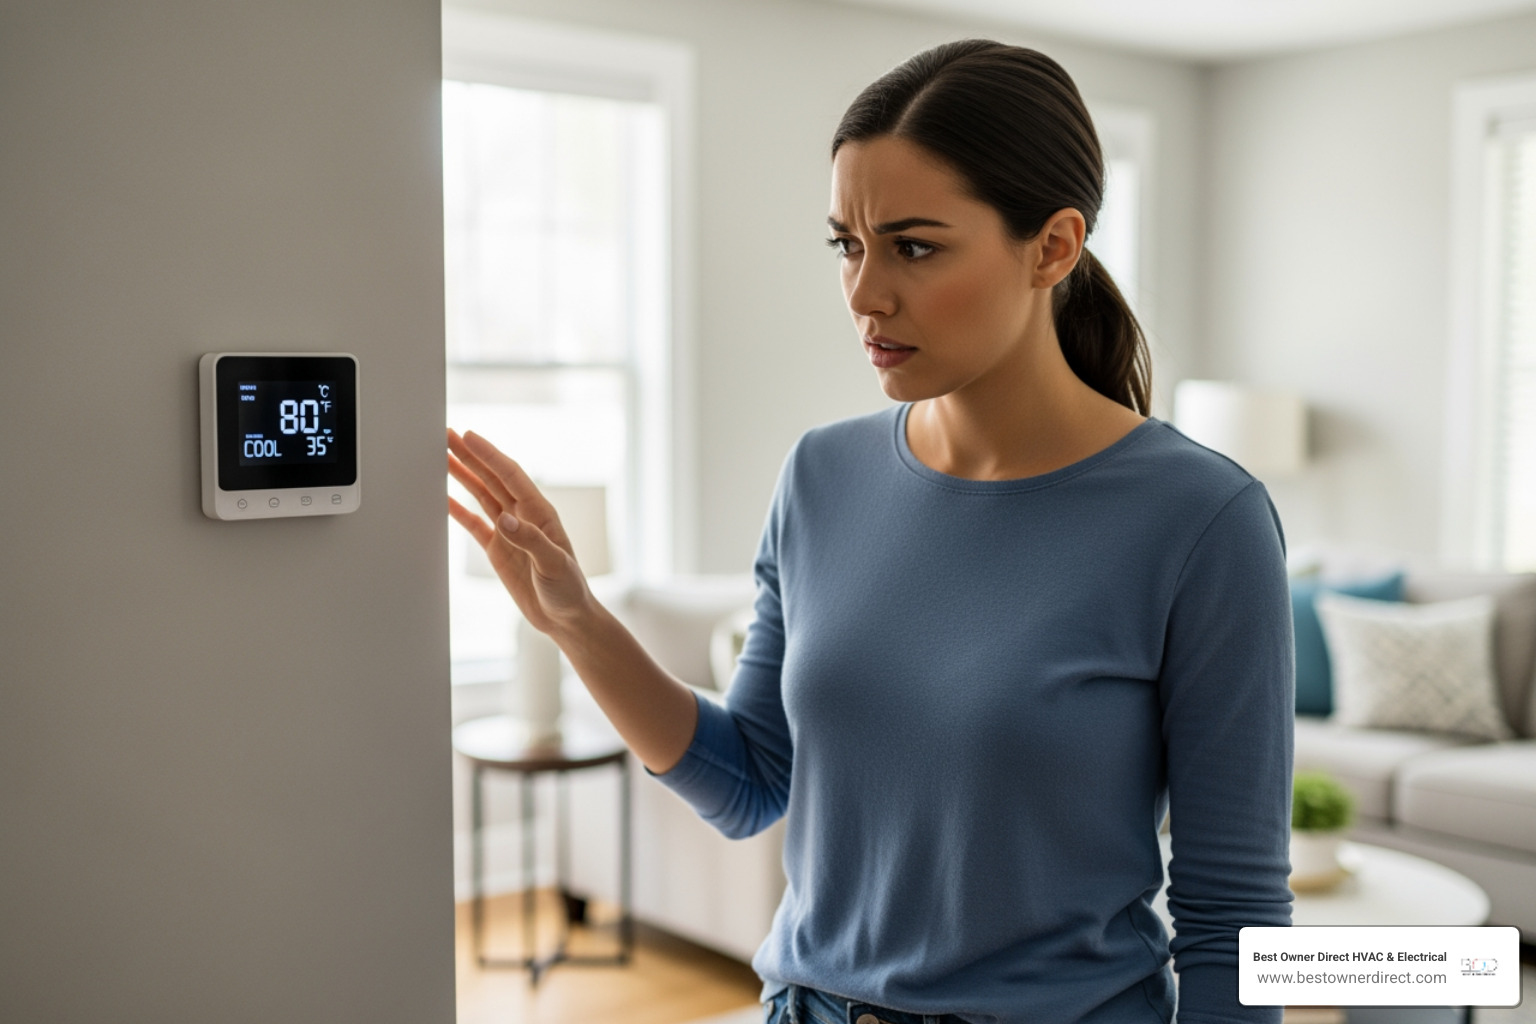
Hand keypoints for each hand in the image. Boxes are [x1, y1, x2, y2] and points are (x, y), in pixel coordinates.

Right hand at [446, 428, 593, 636]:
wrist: (565, 618)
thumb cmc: (569, 590)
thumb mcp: (554, 565)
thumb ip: (530, 541)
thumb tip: (504, 519)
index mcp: (540, 514)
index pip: (511, 476)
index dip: (489, 455)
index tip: (468, 436)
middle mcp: (523, 517)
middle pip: (493, 478)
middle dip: (470, 456)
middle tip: (446, 435)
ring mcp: (509, 532)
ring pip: (482, 495)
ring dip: (463, 475)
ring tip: (440, 456)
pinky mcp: (499, 549)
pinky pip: (474, 523)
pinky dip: (458, 510)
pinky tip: (442, 497)